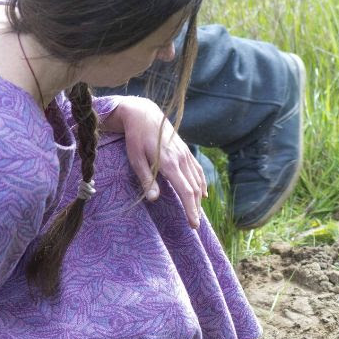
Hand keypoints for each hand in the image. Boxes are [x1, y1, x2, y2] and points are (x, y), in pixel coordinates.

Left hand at [103, 97, 205, 227]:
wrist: (144, 114)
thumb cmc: (136, 138)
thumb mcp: (136, 159)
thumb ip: (147, 180)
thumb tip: (155, 199)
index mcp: (169, 163)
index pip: (185, 191)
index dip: (190, 209)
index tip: (193, 224)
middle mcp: (181, 159)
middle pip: (194, 189)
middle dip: (195, 208)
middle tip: (194, 225)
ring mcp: (185, 154)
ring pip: (197, 181)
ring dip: (197, 199)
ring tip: (195, 213)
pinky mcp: (186, 151)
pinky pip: (198, 171)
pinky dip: (202, 184)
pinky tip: (202, 194)